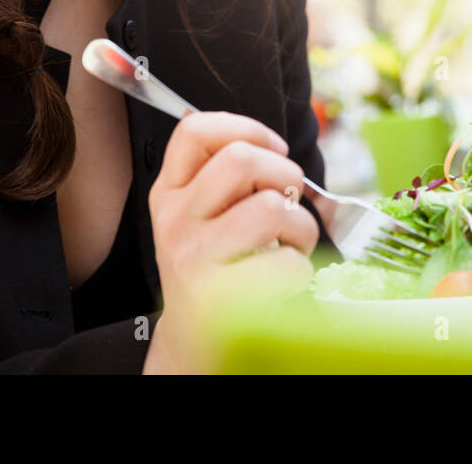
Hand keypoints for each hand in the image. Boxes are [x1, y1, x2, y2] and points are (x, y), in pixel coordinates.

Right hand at [142, 111, 317, 372]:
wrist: (194, 344)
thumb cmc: (214, 270)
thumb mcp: (201, 218)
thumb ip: (226, 180)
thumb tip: (280, 154)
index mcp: (169, 192)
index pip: (194, 131)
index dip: (246, 127)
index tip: (274, 149)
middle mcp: (175, 220)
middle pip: (241, 160)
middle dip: (286, 174)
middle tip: (290, 201)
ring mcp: (192, 258)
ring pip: (270, 208)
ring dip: (300, 225)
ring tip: (293, 244)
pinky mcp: (217, 298)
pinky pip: (285, 263)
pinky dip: (301, 270)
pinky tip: (286, 278)